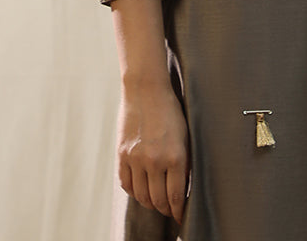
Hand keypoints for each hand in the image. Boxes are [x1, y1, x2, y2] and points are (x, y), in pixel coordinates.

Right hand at [116, 83, 188, 223]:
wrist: (146, 89)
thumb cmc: (170, 110)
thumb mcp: (185, 136)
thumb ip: (183, 163)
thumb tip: (182, 188)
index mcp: (175, 156)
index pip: (175, 196)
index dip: (178, 211)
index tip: (180, 217)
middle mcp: (154, 160)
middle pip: (158, 201)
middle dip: (165, 210)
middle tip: (169, 210)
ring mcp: (136, 158)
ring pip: (141, 196)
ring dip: (150, 203)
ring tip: (156, 201)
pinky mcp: (122, 154)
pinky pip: (126, 184)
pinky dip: (134, 192)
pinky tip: (141, 189)